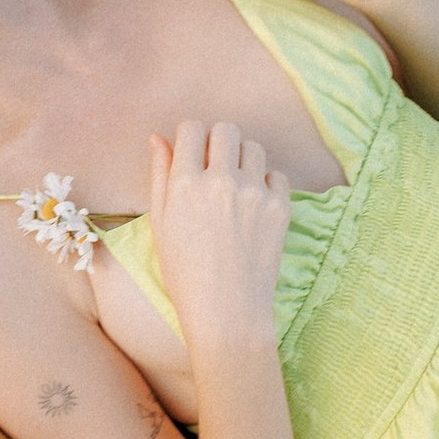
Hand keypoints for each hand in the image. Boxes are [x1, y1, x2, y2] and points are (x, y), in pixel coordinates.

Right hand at [147, 121, 288, 350]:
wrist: (227, 310)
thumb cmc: (184, 270)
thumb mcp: (160, 222)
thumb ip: (160, 175)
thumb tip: (158, 138)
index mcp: (185, 183)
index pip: (192, 128)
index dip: (190, 137)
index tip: (192, 153)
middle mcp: (221, 180)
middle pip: (226, 130)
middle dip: (218, 142)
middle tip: (215, 166)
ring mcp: (254, 193)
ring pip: (253, 148)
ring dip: (243, 160)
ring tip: (235, 187)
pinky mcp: (280, 207)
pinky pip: (277, 175)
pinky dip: (265, 184)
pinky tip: (252, 207)